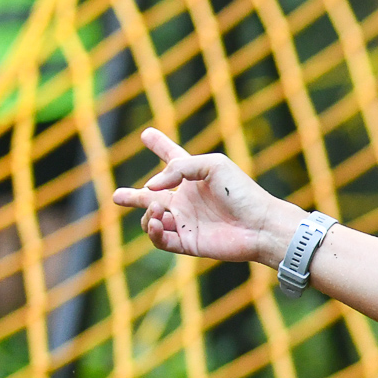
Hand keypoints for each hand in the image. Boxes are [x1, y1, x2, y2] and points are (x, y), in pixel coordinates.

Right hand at [112, 129, 302, 265]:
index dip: (160, 146)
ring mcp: (186, 222)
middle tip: (117, 196)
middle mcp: (187, 200)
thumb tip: (150, 187)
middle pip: (152, 196)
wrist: (260, 224)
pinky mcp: (187, 242)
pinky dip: (152, 231)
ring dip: (147, 212)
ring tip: (158, 208)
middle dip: (134, 196)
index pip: (172, 160)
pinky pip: (160, 239)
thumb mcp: (212, 165)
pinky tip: (157, 221)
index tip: (147, 134)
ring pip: (152, 218)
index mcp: (195, 178)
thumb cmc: (242, 192)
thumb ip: (178, 168)